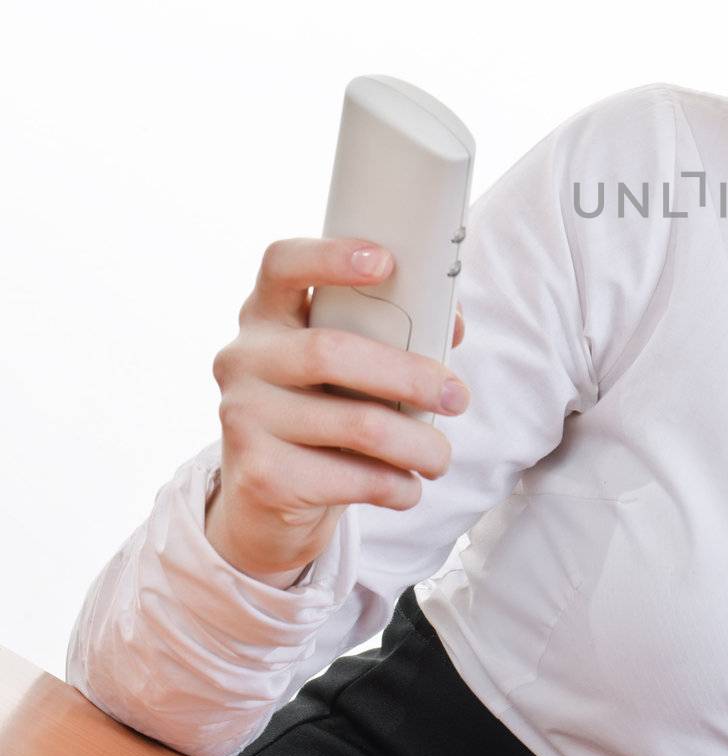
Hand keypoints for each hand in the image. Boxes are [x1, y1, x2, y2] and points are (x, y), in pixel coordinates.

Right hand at [202, 237, 470, 587]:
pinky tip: (409, 487)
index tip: (385, 261)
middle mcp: (243, 358)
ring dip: (417, 443)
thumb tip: (450, 327)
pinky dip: (395, 485)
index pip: (282, 265)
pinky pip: (350, 478)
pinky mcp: (259, 476)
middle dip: (410, 376)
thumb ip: (394, 333)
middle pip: (331, 351)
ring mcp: (241, 417)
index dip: (330, 257)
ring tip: (441, 456)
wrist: (268, 498)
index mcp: (267, 314)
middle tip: (458, 397)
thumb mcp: (352, 365)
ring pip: (355, 424)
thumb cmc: (327, 409)